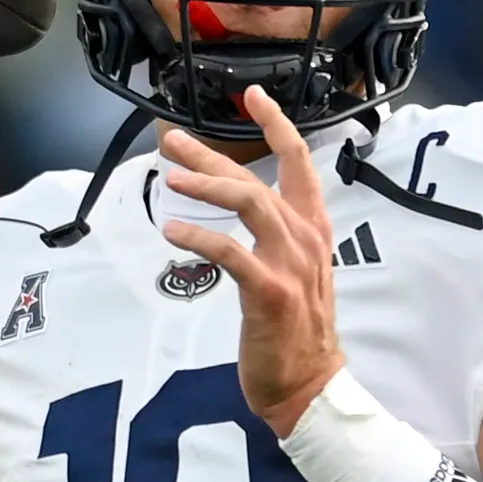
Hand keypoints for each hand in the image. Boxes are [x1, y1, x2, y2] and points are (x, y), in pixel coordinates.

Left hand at [159, 86, 345, 436]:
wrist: (309, 386)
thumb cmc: (296, 332)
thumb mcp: (298, 272)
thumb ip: (278, 237)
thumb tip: (248, 206)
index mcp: (313, 230)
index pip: (300, 163)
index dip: (278, 124)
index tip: (253, 95)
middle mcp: (305, 240)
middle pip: (258, 179)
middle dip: (212, 155)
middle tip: (172, 139)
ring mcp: (290, 265)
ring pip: (250, 203)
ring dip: (206, 185)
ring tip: (170, 177)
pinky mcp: (269, 292)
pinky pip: (230, 252)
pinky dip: (200, 236)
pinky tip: (172, 229)